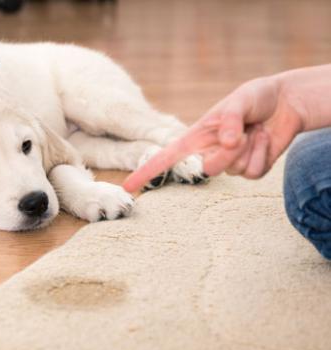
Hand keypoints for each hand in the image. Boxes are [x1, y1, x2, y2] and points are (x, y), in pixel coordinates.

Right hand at [123, 75, 303, 191]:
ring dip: (249, 148)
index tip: (129, 187)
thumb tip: (226, 143)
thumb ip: (231, 120)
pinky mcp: (250, 169)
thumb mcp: (241, 99)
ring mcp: (229, 163)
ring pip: (233, 171)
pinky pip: (253, 173)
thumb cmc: (256, 97)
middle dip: (226, 154)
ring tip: (256, 130)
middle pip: (208, 169)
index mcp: (196, 136)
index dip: (146, 171)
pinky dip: (263, 154)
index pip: (165, 157)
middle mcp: (209, 152)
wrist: (287, 103)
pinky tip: (265, 139)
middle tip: (243, 133)